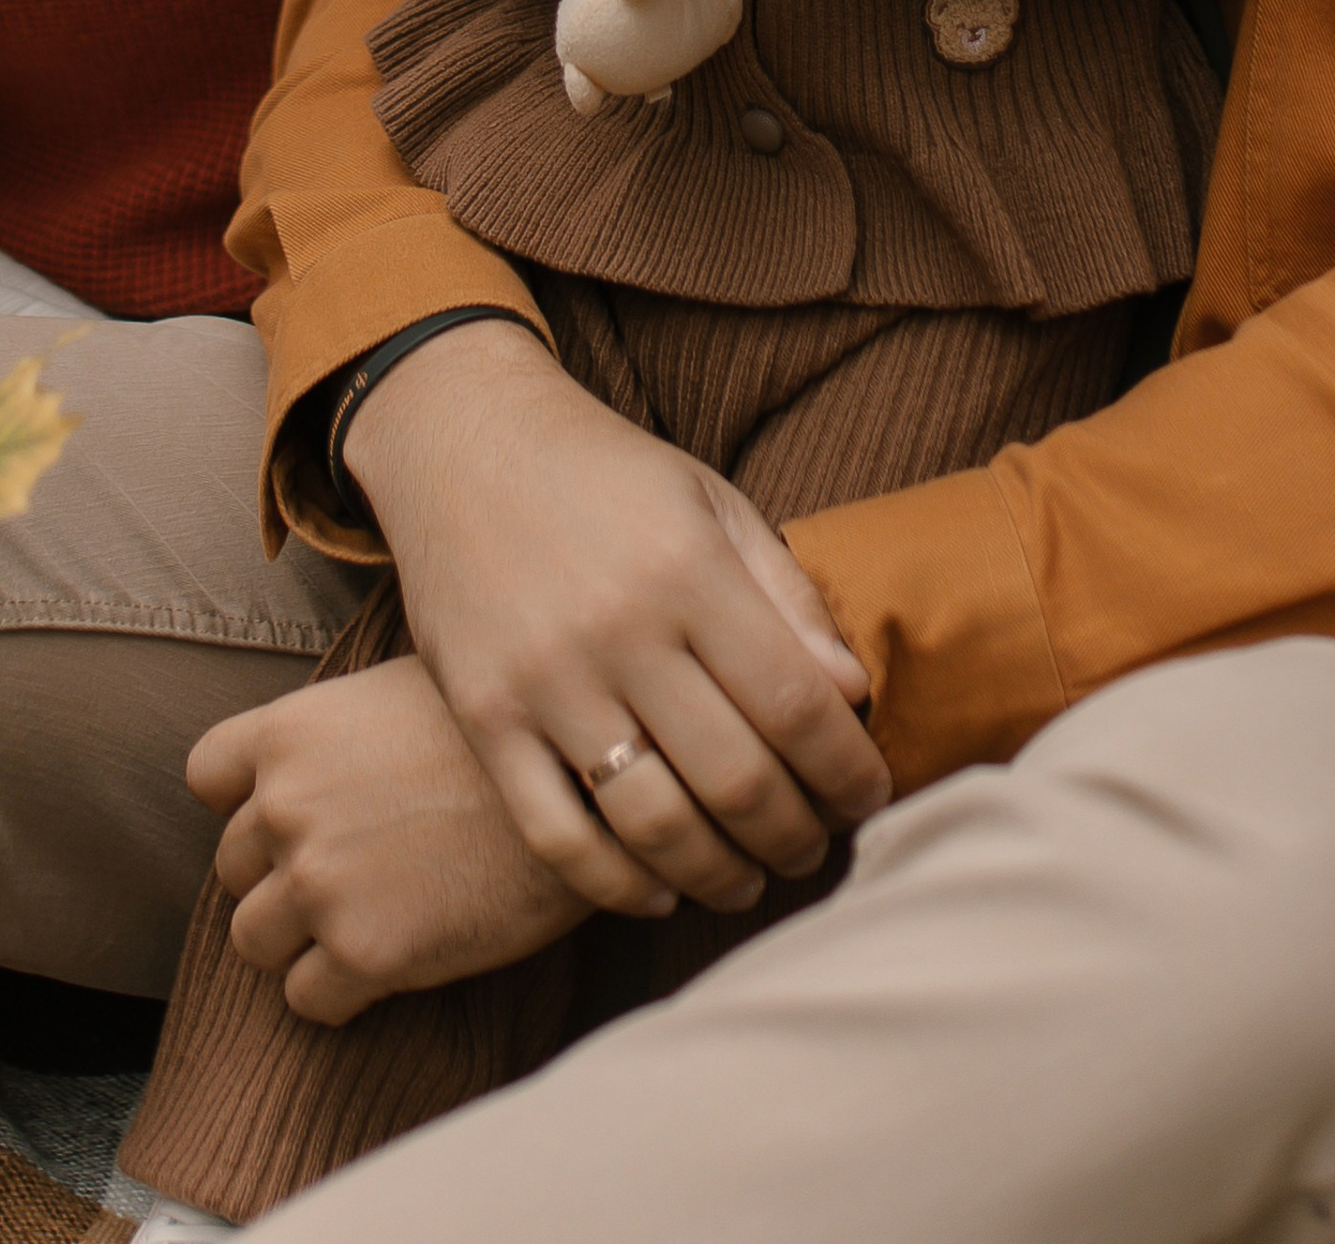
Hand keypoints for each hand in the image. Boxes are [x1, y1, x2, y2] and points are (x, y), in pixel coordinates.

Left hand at [188, 655, 585, 1023]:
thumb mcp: (404, 689)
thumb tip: (329, 758)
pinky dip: (339, 991)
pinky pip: (306, 1000)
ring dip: (301, 939)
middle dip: (281, 873)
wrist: (586, 786)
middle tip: (352, 871)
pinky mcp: (360, 955)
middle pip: (234, 866)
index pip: (207, 775)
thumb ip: (340, 730)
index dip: (245, 797)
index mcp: (291, 732)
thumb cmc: (508, 727)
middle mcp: (286, 807)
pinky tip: (394, 960)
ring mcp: (318, 883)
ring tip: (368, 920)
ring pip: (255, 940)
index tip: (292, 809)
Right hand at [343, 321, 889, 923]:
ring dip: (719, 874)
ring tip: (750, 879)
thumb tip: (853, 697)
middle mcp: (620, 629)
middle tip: (816, 846)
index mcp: (690, 569)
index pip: (797, 704)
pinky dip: (618, 885)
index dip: (847, 770)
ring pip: (653, 823)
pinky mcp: (483, 718)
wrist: (465, 444)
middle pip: (735, 777)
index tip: (868, 797)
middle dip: (795, 833)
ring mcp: (544, 680)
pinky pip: (558, 835)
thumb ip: (787, 599)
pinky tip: (660, 890)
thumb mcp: (713, 503)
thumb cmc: (609, 476)